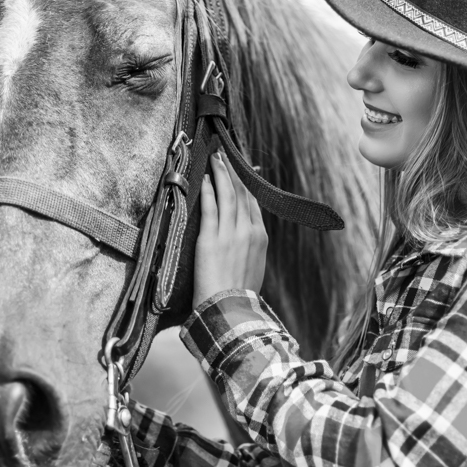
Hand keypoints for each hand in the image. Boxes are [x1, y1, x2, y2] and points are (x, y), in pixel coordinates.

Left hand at [194, 152, 267, 307]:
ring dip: (222, 174)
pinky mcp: (211, 240)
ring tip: (216, 159)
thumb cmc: (239, 297)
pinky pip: (210, 209)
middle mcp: (248, 232)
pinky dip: (209, 191)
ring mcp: (230, 234)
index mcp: (260, 238)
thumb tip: (245, 243)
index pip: (253, 203)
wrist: (231, 312)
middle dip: (234, 172)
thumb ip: (251, 251)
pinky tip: (206, 179)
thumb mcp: (254, 270)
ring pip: (228, 196)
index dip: (246, 184)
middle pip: (241, 194)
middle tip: (226, 155)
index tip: (241, 171)